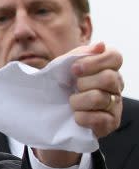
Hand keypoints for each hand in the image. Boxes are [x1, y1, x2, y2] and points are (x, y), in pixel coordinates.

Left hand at [34, 42, 122, 167]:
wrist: (52, 111)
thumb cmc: (61, 85)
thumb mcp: (64, 66)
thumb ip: (81, 54)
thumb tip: (101, 45)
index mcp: (108, 67)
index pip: (115, 57)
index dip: (93, 62)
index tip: (74, 69)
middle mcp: (117, 85)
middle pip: (108, 78)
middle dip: (82, 83)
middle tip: (73, 88)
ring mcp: (116, 104)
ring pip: (99, 98)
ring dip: (77, 101)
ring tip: (72, 103)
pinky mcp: (110, 123)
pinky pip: (98, 119)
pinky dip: (81, 117)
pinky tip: (76, 116)